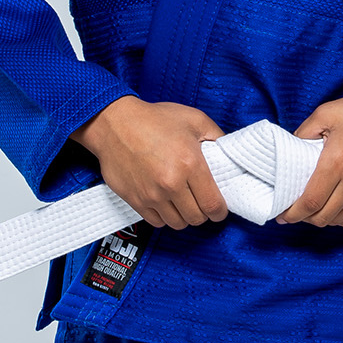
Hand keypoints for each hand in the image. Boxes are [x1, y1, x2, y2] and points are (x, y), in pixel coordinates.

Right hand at [73, 97, 228, 229]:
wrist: (114, 123)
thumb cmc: (153, 119)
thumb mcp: (194, 119)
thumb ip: (217, 137)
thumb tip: (228, 154)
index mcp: (190, 164)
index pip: (213, 204)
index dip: (220, 212)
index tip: (219, 209)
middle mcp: (171, 183)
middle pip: (196, 218)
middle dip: (202, 213)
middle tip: (200, 202)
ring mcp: (152, 194)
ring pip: (177, 223)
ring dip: (183, 216)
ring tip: (183, 203)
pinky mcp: (135, 199)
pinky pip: (156, 222)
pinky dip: (164, 217)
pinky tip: (166, 203)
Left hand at [277, 97, 342, 227]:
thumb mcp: (328, 112)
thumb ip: (304, 132)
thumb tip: (289, 148)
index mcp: (336, 163)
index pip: (310, 201)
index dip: (292, 213)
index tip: (281, 214)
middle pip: (322, 217)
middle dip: (303, 218)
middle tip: (293, 211)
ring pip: (337, 220)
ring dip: (321, 219)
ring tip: (312, 209)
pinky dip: (340, 219)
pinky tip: (333, 210)